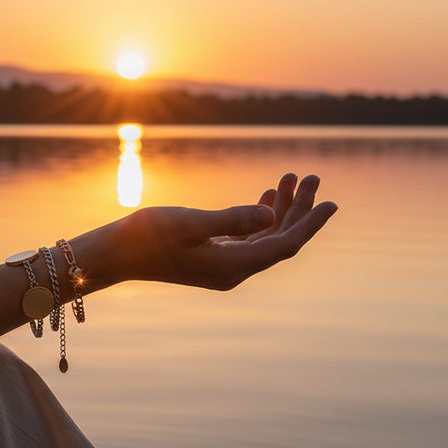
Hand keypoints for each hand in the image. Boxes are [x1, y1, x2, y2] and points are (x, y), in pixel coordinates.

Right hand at [75, 173, 336, 290]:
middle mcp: (234, 270)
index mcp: (233, 267)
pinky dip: (261, 216)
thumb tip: (272, 214)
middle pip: (280, 239)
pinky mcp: (213, 257)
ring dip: (282, 209)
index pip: (284, 245)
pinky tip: (269, 196)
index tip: (331, 202)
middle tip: (312, 176)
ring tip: (293, 177)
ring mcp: (224, 265)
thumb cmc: (148, 236)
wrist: (115, 254)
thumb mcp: (192, 223)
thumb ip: (234, 218)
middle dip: (300, 209)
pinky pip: (249, 238)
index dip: (310, 224)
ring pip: (266, 237)